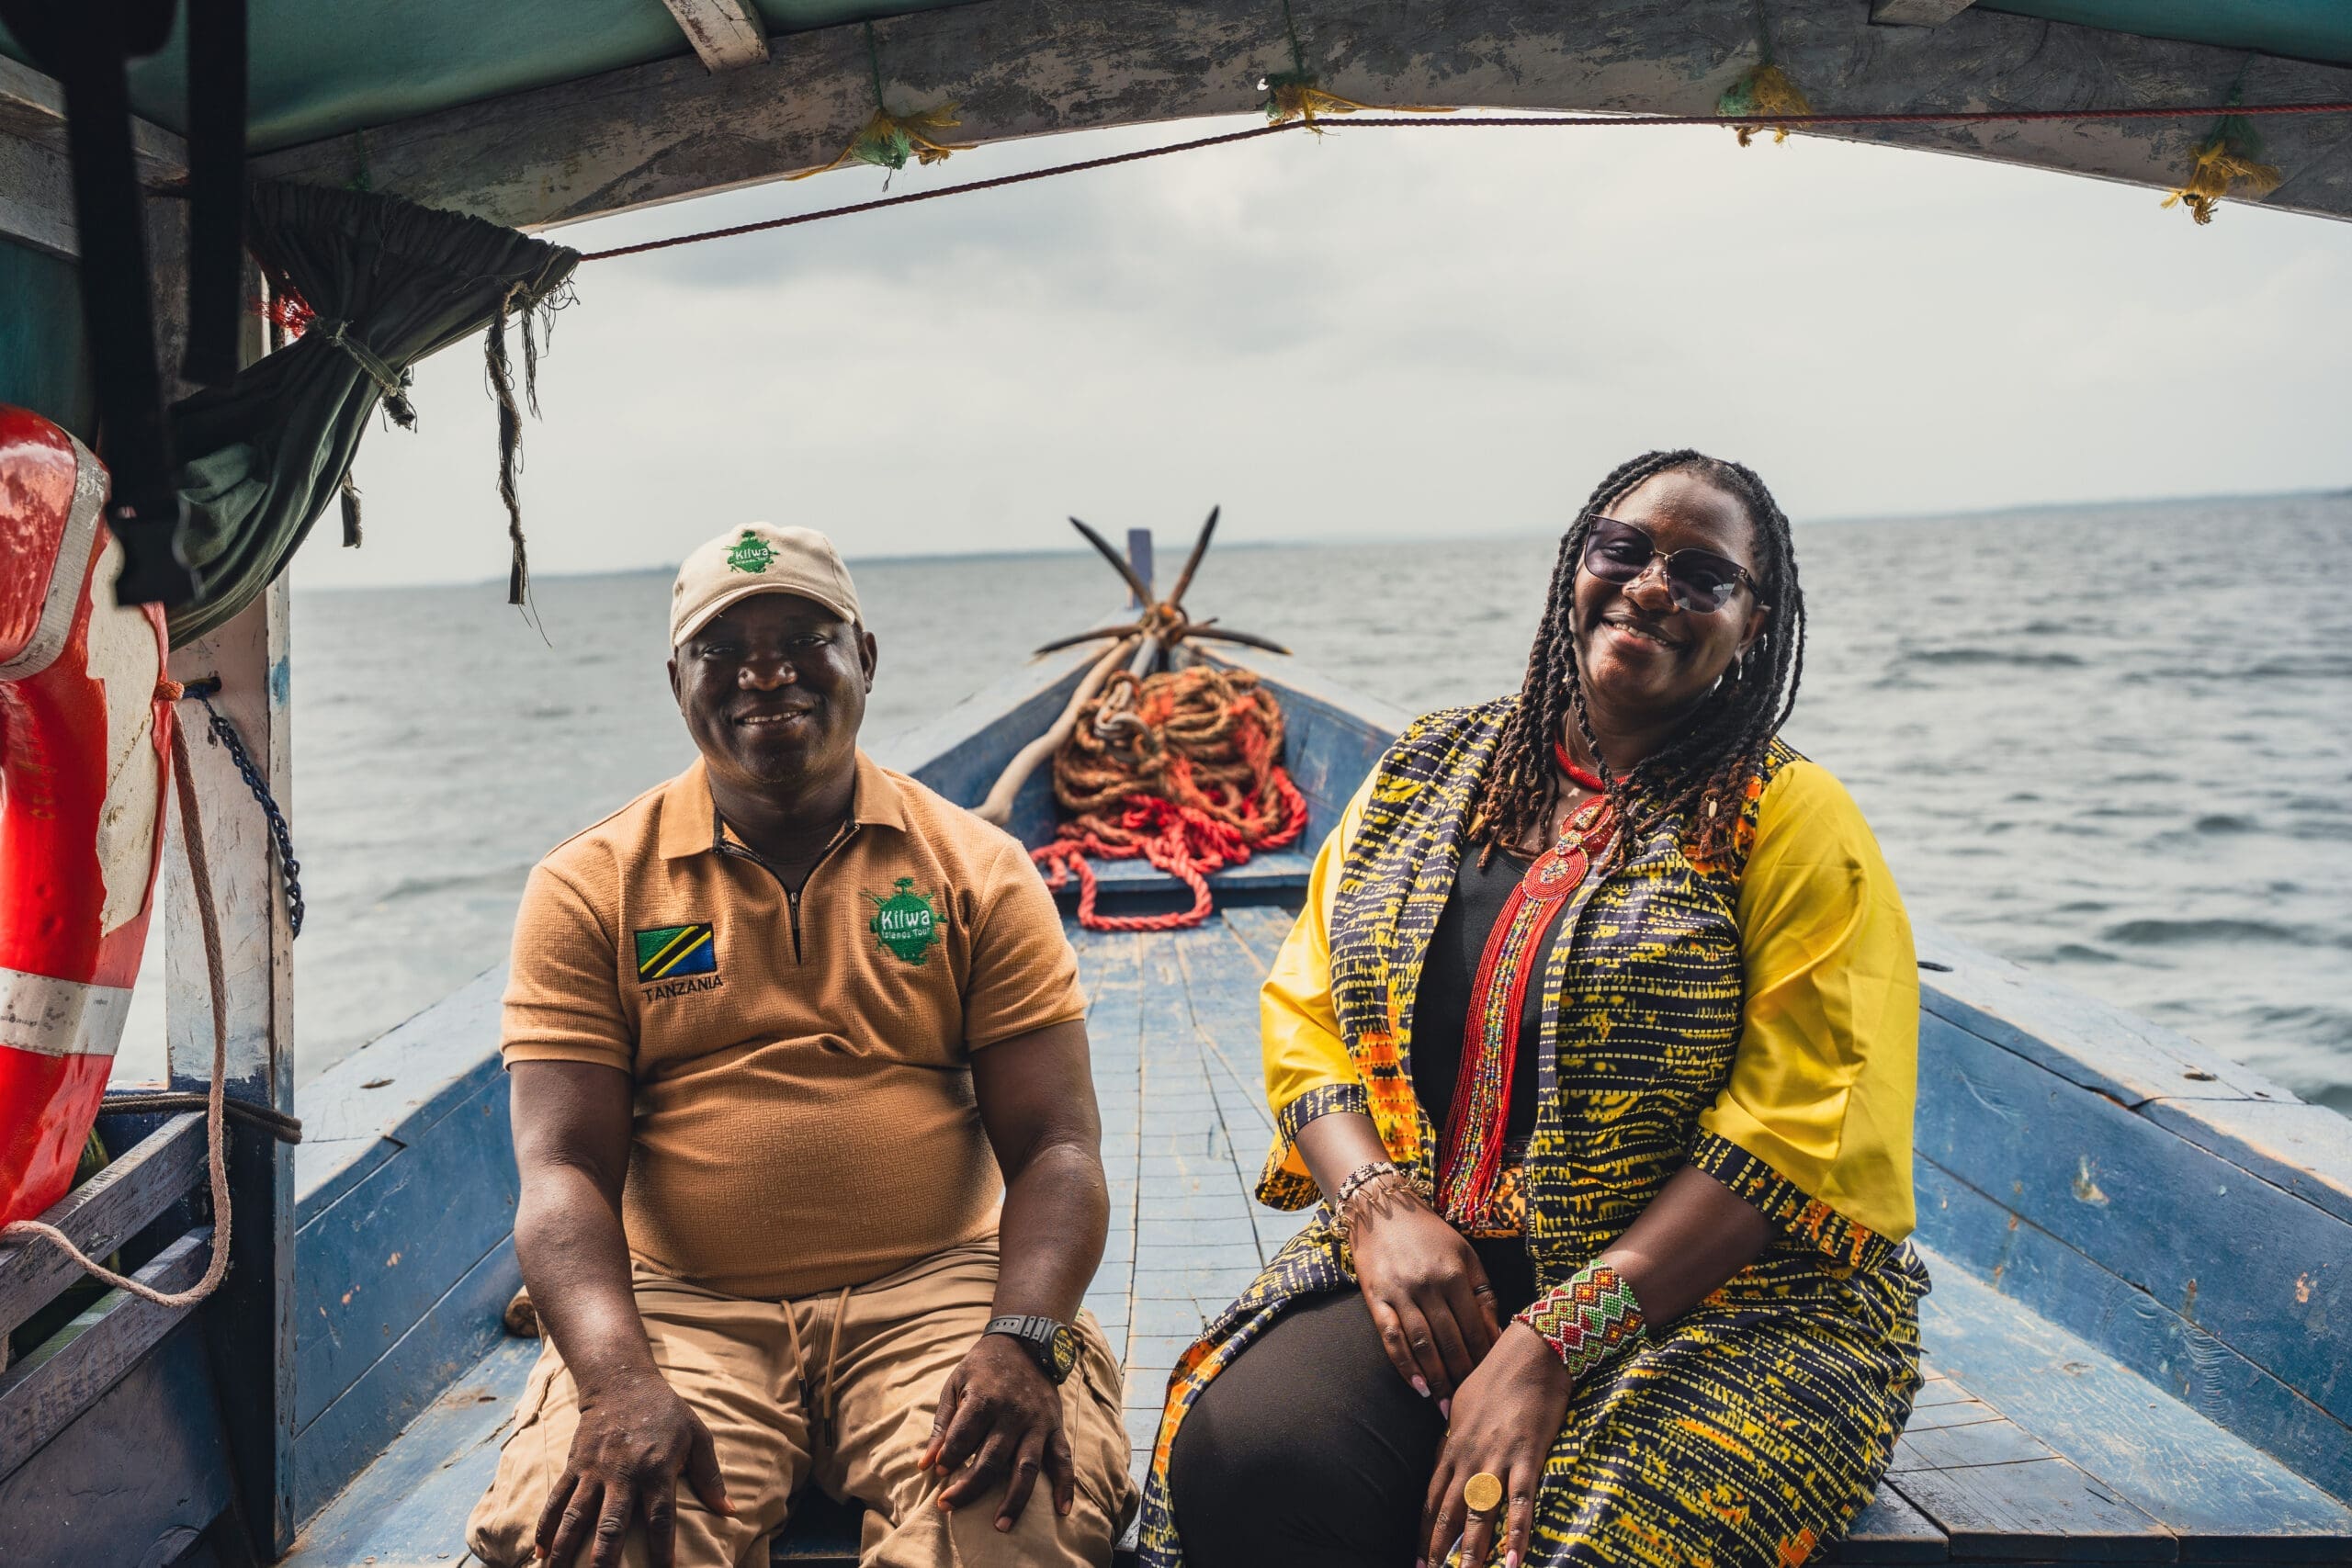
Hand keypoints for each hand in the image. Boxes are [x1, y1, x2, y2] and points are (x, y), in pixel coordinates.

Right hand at [535, 1368, 732, 1567]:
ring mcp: (594, 1470)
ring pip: (577, 1515)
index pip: (660, 1516)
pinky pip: (557, 1499)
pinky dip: (547, 1526)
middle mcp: (623, 1473)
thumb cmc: (665, 1412)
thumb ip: (710, 1476)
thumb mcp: (697, 1436)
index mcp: (657, 1468)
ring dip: (567, 1548)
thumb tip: (729, 1510)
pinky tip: (540, 1552)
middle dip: (606, 1556)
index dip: (663, 1547)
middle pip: (613, 1522)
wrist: (621, 1381)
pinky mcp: (574, 1465)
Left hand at [920, 1331, 1075, 1531]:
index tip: (936, 1472)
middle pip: (991, 1460)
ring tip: (1000, 1525)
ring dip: (1014, 1499)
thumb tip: (926, 1463)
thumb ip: (943, 1425)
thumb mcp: (955, 1384)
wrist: (1025, 1343)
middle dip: (967, 1487)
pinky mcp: (1055, 1426)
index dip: (947, 1458)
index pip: (963, 1438)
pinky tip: (1062, 1509)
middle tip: (947, 1506)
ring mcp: (1037, 1422)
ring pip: (1026, 1467)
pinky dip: (1066, 1484)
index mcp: (985, 1399)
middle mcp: (1013, 1413)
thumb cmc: (982, 1367)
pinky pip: (1063, 1458)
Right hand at [1346, 1179, 1501, 1404]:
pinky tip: (1418, 1387)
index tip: (1493, 1382)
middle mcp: (1428, 1285)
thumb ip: (1482, 1293)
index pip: (1475, 1327)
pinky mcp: (1375, 1298)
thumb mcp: (1466, 1255)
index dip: (1485, 1358)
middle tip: (1471, 1406)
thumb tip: (1497, 1335)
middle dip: (1462, 1376)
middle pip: (1450, 1341)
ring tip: (1447, 1407)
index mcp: (1454, 1274)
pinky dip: (1405, 1366)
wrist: (1383, 1209)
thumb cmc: (1431, 1235)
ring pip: (1422, 1345)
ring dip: (1436, 1379)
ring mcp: (1400, 1293)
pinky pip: (1391, 1338)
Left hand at [1420, 1324, 1571, 1567]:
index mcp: (1452, 1444)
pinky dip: (1516, 1534)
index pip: (1433, 1497)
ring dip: (1473, 1553)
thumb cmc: (1498, 1373)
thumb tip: (1446, 1444)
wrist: (1530, 1351)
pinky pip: (1520, 1503)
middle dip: (1440, 1549)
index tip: (1420, 1556)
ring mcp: (1496, 1458)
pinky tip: (1513, 1561)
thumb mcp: (1464, 1403)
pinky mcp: (1527, 1456)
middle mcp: (1468, 1456)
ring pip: (1479, 1514)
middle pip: (1449, 1512)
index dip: (1426, 1530)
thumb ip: (1454, 1431)